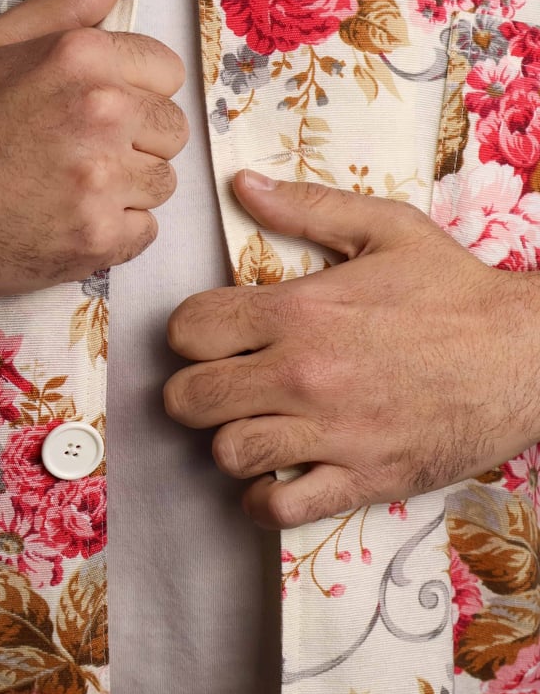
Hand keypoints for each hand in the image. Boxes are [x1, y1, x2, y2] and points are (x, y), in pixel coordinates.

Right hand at [0, 0, 187, 296]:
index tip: (100, 110)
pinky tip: (70, 220)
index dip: (138, 91)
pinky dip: (115, 232)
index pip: (168, 71)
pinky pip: (145, 232)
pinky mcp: (98, 237)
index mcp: (85, 56)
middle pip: (173, 129)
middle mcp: (103, 112)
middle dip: (138, 141)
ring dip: (127, 189)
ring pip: (162, 183)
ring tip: (72, 187)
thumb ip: (69, 3)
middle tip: (81, 152)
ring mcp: (102, 180)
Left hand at [164, 172, 539, 528]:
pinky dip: (262, 500)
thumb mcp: (386, 228)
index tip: (209, 335)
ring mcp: (331, 432)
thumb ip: (306, 206)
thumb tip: (242, 184)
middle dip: (191, 389)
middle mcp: (304, 374)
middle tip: (217, 383)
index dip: (188, 332)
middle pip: (191, 398)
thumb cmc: (456, 291)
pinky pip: (280, 509)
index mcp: (300, 311)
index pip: (190, 329)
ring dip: (227, 440)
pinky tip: (274, 477)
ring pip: (227, 453)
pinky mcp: (362, 478)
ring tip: (251, 424)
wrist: (528, 355)